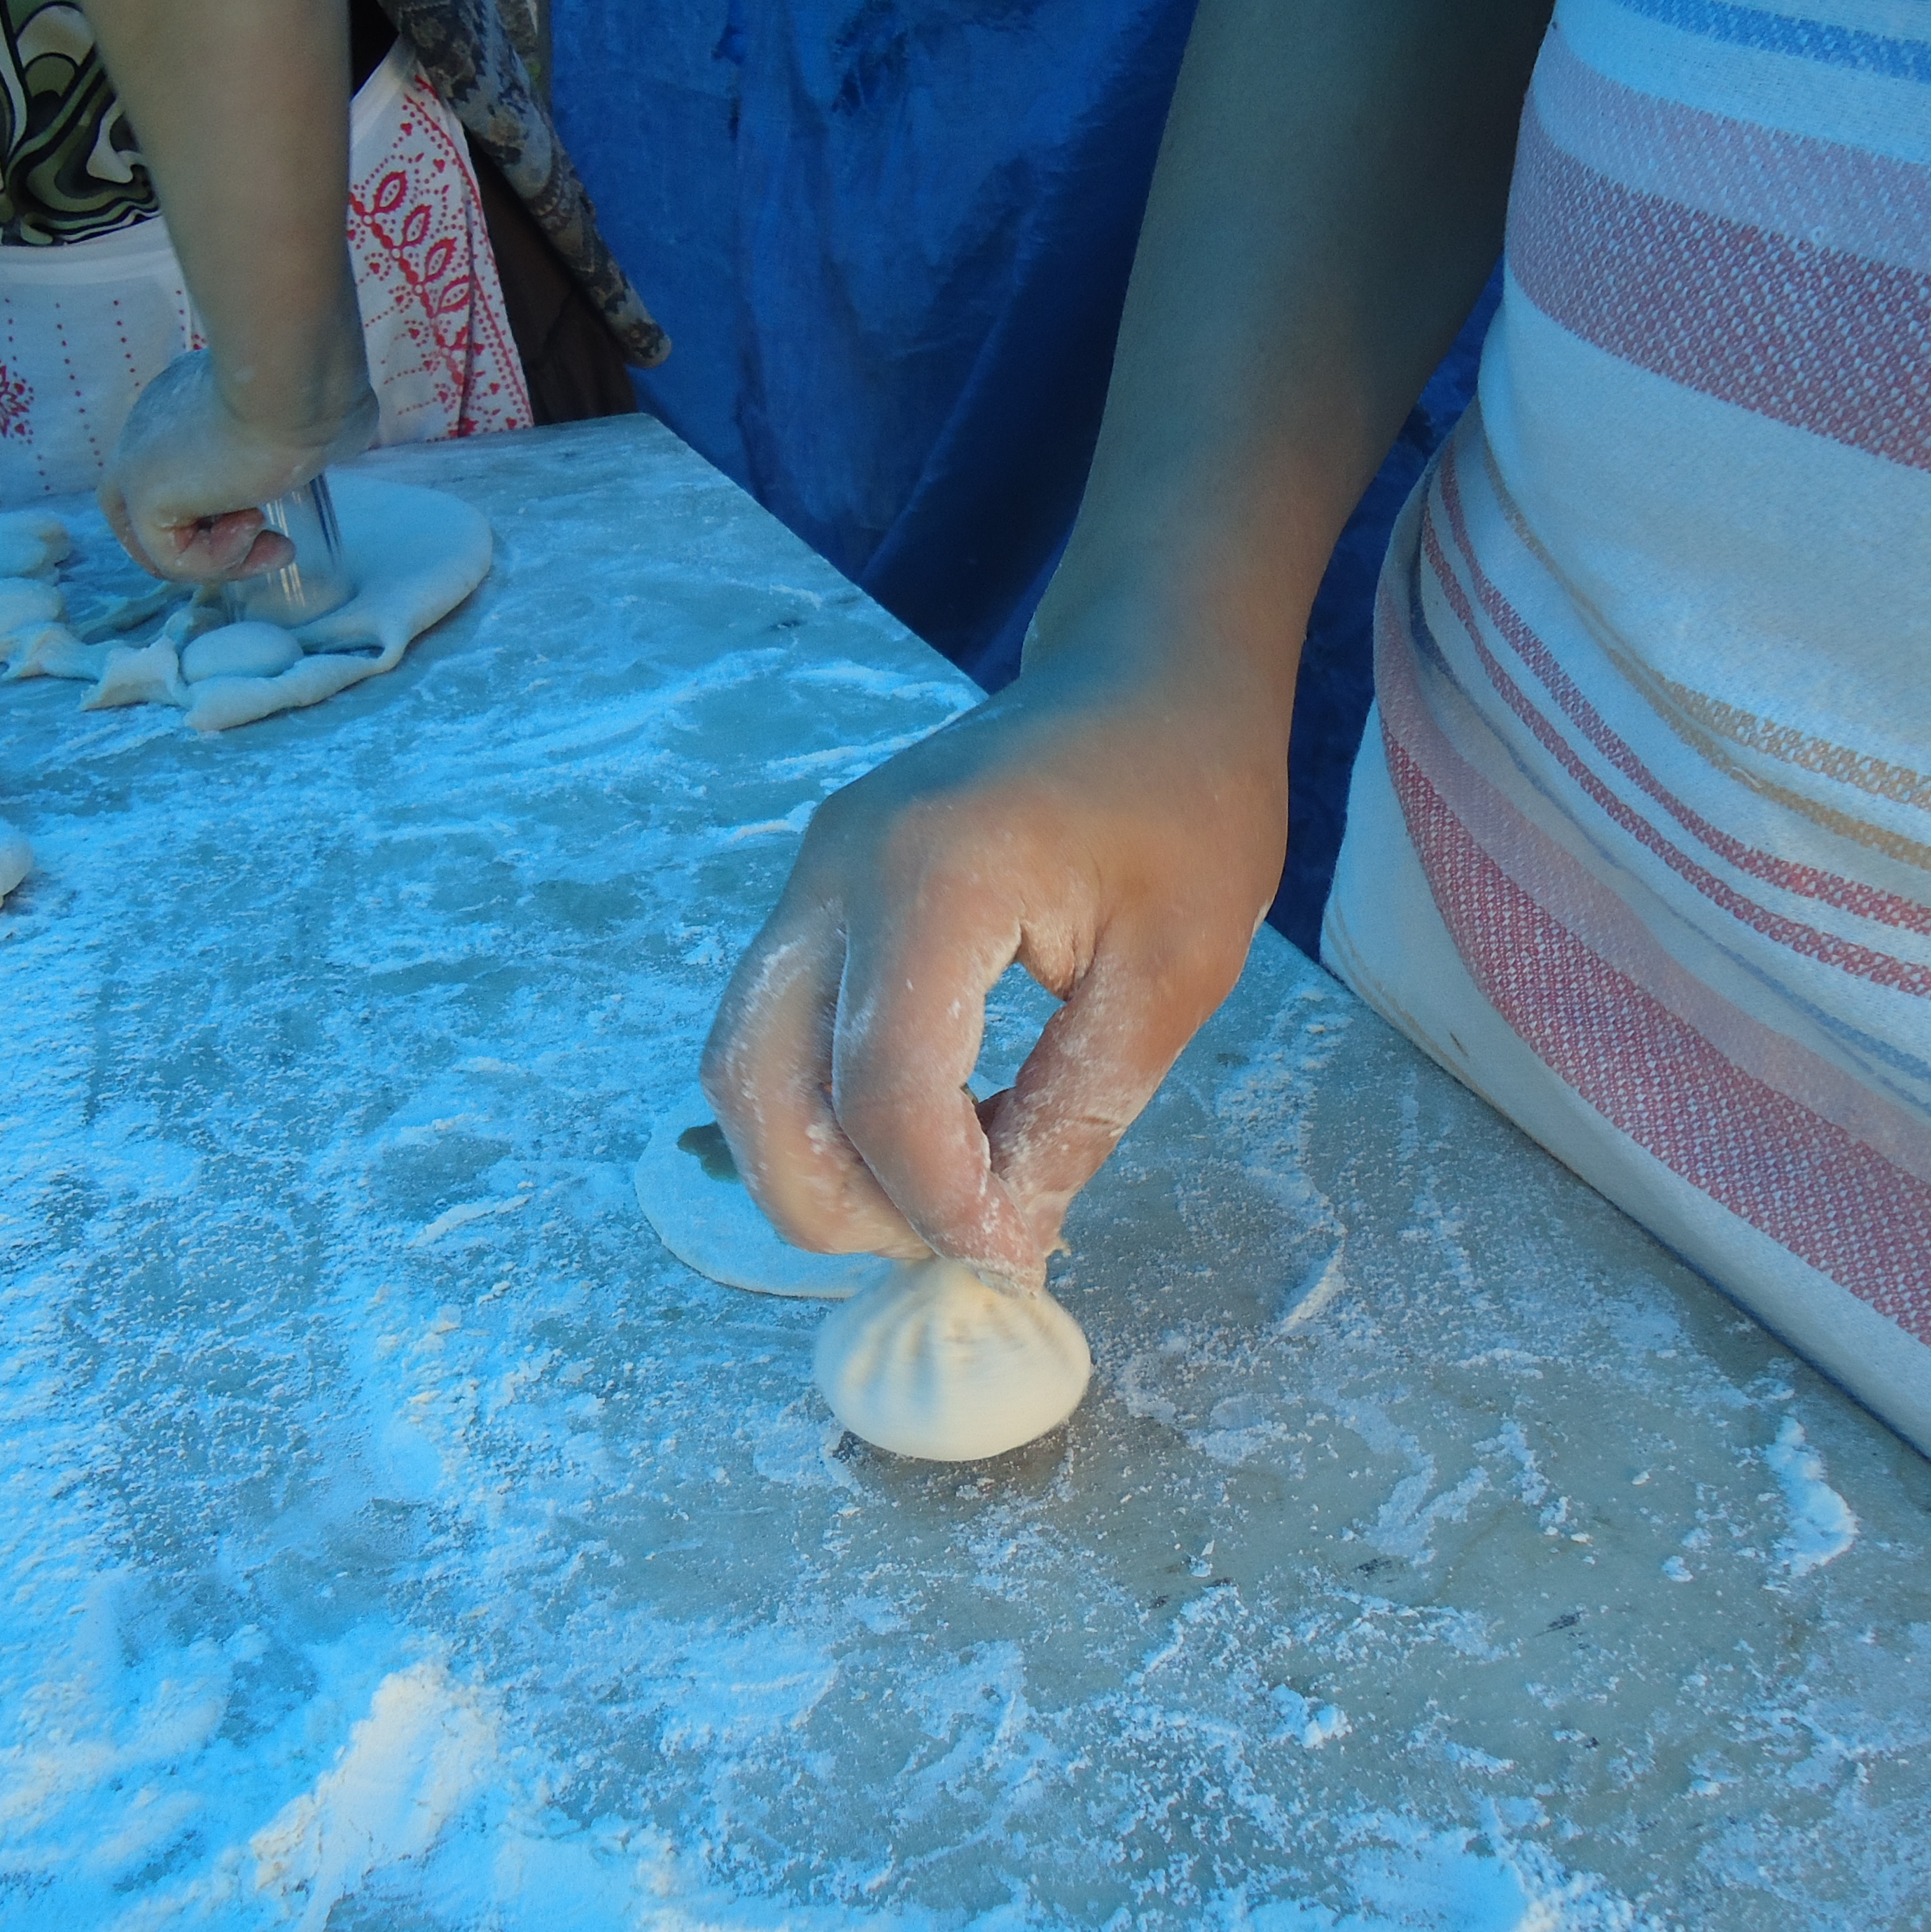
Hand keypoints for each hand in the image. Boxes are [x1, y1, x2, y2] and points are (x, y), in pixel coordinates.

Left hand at [97, 346, 378, 584]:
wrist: (296, 379)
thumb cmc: (312, 393)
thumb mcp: (308, 422)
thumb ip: (299, 437)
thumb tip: (331, 444)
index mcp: (182, 411)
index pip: (179, 483)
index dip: (222, 523)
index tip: (274, 523)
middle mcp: (150, 434)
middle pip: (160, 524)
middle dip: (220, 553)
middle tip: (277, 545)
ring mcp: (139, 463)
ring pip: (166, 549)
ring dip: (230, 560)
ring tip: (275, 543)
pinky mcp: (142, 493)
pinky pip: (172, 559)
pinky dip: (221, 559)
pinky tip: (255, 521)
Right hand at [701, 636, 1288, 1295]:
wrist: (1147, 675)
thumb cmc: (1187, 802)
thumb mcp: (1174, 974)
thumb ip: (1076, 1112)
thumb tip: (1005, 1243)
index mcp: (935, 875)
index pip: (883, 1087)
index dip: (935, 1202)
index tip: (1013, 1256)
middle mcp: (836, 872)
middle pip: (759, 1088)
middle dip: (840, 1204)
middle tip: (956, 1244)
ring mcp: (810, 879)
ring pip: (743, 1068)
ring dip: (818, 1165)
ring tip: (939, 1201)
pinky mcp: (815, 896)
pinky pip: (776, 1032)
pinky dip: (827, 1111)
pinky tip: (930, 1139)